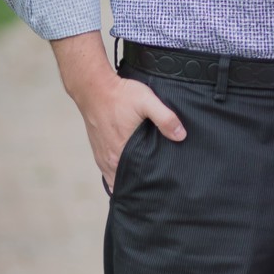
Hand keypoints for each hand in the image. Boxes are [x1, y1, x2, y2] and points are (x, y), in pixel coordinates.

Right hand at [70, 73, 185, 192]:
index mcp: (121, 153)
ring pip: (115, 178)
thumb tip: (181, 135)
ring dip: (127, 180)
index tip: (160, 187)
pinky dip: (117, 173)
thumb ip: (165, 118)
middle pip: (125, 183)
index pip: (135, 182)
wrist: (93, 87)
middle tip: (156, 185)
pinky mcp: (98, 149)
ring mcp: (102, 155)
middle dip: (139, 186)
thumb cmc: (119, 95)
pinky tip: (129, 169)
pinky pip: (108, 170)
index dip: (148, 186)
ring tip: (143, 181)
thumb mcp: (146, 101)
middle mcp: (109, 159)